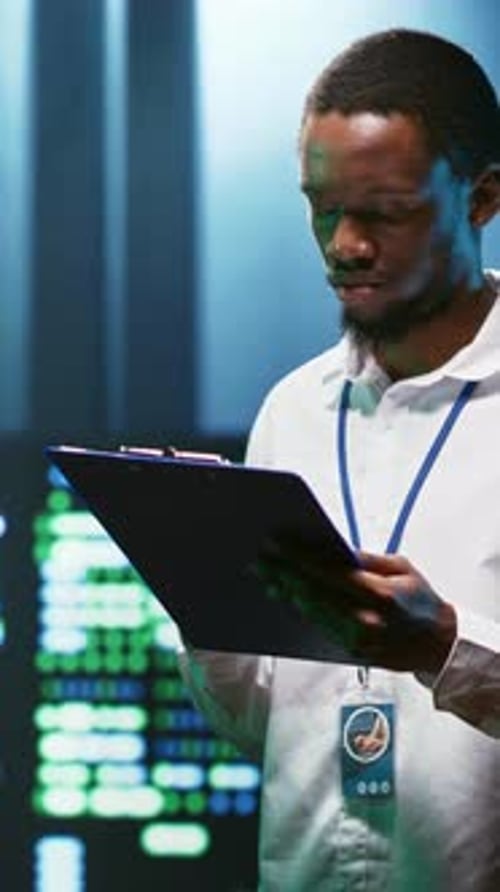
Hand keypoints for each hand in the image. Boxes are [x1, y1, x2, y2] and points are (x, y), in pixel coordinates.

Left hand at [255, 541, 456, 673]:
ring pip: (311, 612)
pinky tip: (289, 598)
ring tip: (268, 578)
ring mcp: (357, 640)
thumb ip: (367, 559)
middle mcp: (365, 619)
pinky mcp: (352, 652)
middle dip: (283, 574)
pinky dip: (304, 610)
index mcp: (379, 594)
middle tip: (260, 561)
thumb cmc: (421, 601)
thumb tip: (335, 548)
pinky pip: (320, 627)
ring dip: (287, 593)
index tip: (275, 544)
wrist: (439, 645)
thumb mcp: (402, 568)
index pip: (327, 571)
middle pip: (312, 593)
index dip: (297, 557)